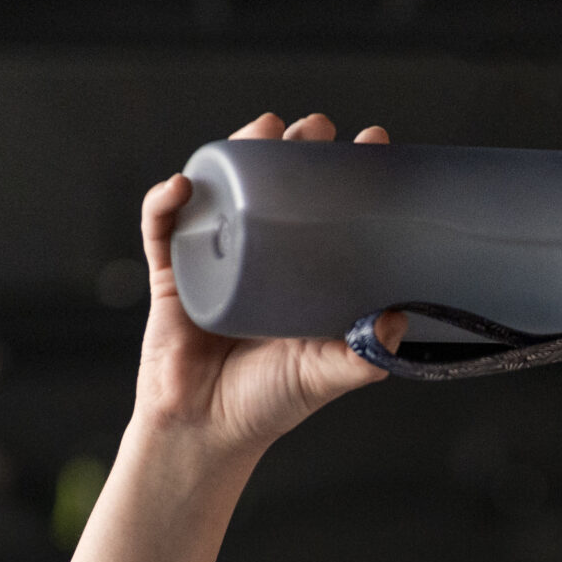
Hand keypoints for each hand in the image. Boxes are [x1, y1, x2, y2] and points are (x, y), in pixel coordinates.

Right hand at [132, 111, 405, 455]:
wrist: (206, 433)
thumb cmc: (267, 404)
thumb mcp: (325, 375)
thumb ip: (363, 355)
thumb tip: (401, 318)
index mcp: (297, 275)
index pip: (324, 210)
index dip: (344, 174)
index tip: (372, 143)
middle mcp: (257, 260)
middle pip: (272, 186)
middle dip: (293, 148)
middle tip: (317, 128)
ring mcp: (211, 262)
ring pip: (220, 191)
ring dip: (235, 152)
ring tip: (262, 128)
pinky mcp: (169, 277)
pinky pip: (161, 229)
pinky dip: (165, 203)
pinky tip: (183, 184)